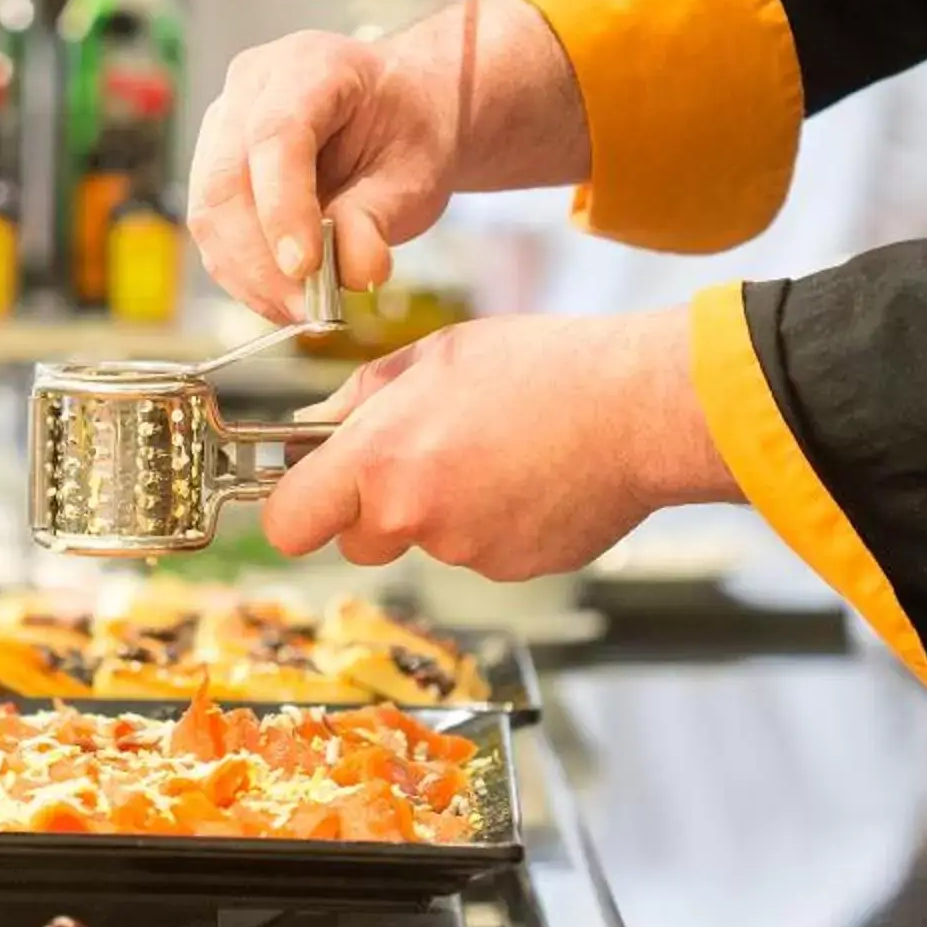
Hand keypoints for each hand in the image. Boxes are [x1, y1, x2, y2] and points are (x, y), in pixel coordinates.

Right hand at [189, 28, 453, 321]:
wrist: (398, 115)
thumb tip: (355, 271)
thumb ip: (379, 217)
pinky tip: (283, 299)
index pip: (277, 136)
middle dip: (260, 259)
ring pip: (209, 212)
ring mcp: (224, 126)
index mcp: (308, 65)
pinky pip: (213, 231)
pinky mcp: (215, 168)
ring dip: (249, 276)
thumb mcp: (416, 171)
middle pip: (226, 180)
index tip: (305, 269)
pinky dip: (244, 274)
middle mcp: (251, 87)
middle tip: (307, 310)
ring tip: (301, 312)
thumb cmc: (408, 130)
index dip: (284, 207)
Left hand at [263, 309, 740, 577]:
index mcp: (379, 457)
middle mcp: (413, 515)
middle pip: (358, 541)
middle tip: (427, 457)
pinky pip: (481, 554)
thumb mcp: (436, 355)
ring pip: (426, 543)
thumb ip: (364, 397)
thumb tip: (314, 425)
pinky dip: (496, 526)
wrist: (636, 408)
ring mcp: (464, 551)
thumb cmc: (541, 367)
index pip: (289, 523)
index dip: (294, 511)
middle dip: (378, 509)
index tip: (305, 496)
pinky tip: (531, 479)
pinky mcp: (511, 571)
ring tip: (499, 454)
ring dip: (446, 512)